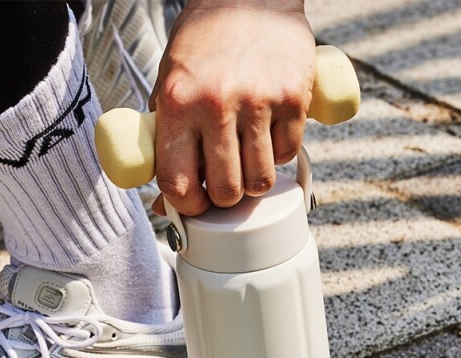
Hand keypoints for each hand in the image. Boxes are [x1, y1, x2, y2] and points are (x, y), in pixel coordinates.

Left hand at [149, 0, 315, 215]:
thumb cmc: (204, 47)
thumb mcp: (170, 89)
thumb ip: (166, 145)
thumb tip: (168, 206)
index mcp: (178, 103)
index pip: (178, 183)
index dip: (188, 207)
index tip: (195, 206)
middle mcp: (217, 103)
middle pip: (226, 191)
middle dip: (225, 197)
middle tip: (225, 182)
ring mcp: (259, 100)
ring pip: (261, 181)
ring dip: (254, 180)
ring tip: (247, 158)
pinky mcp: (294, 97)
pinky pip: (287, 152)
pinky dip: (278, 152)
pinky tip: (268, 131)